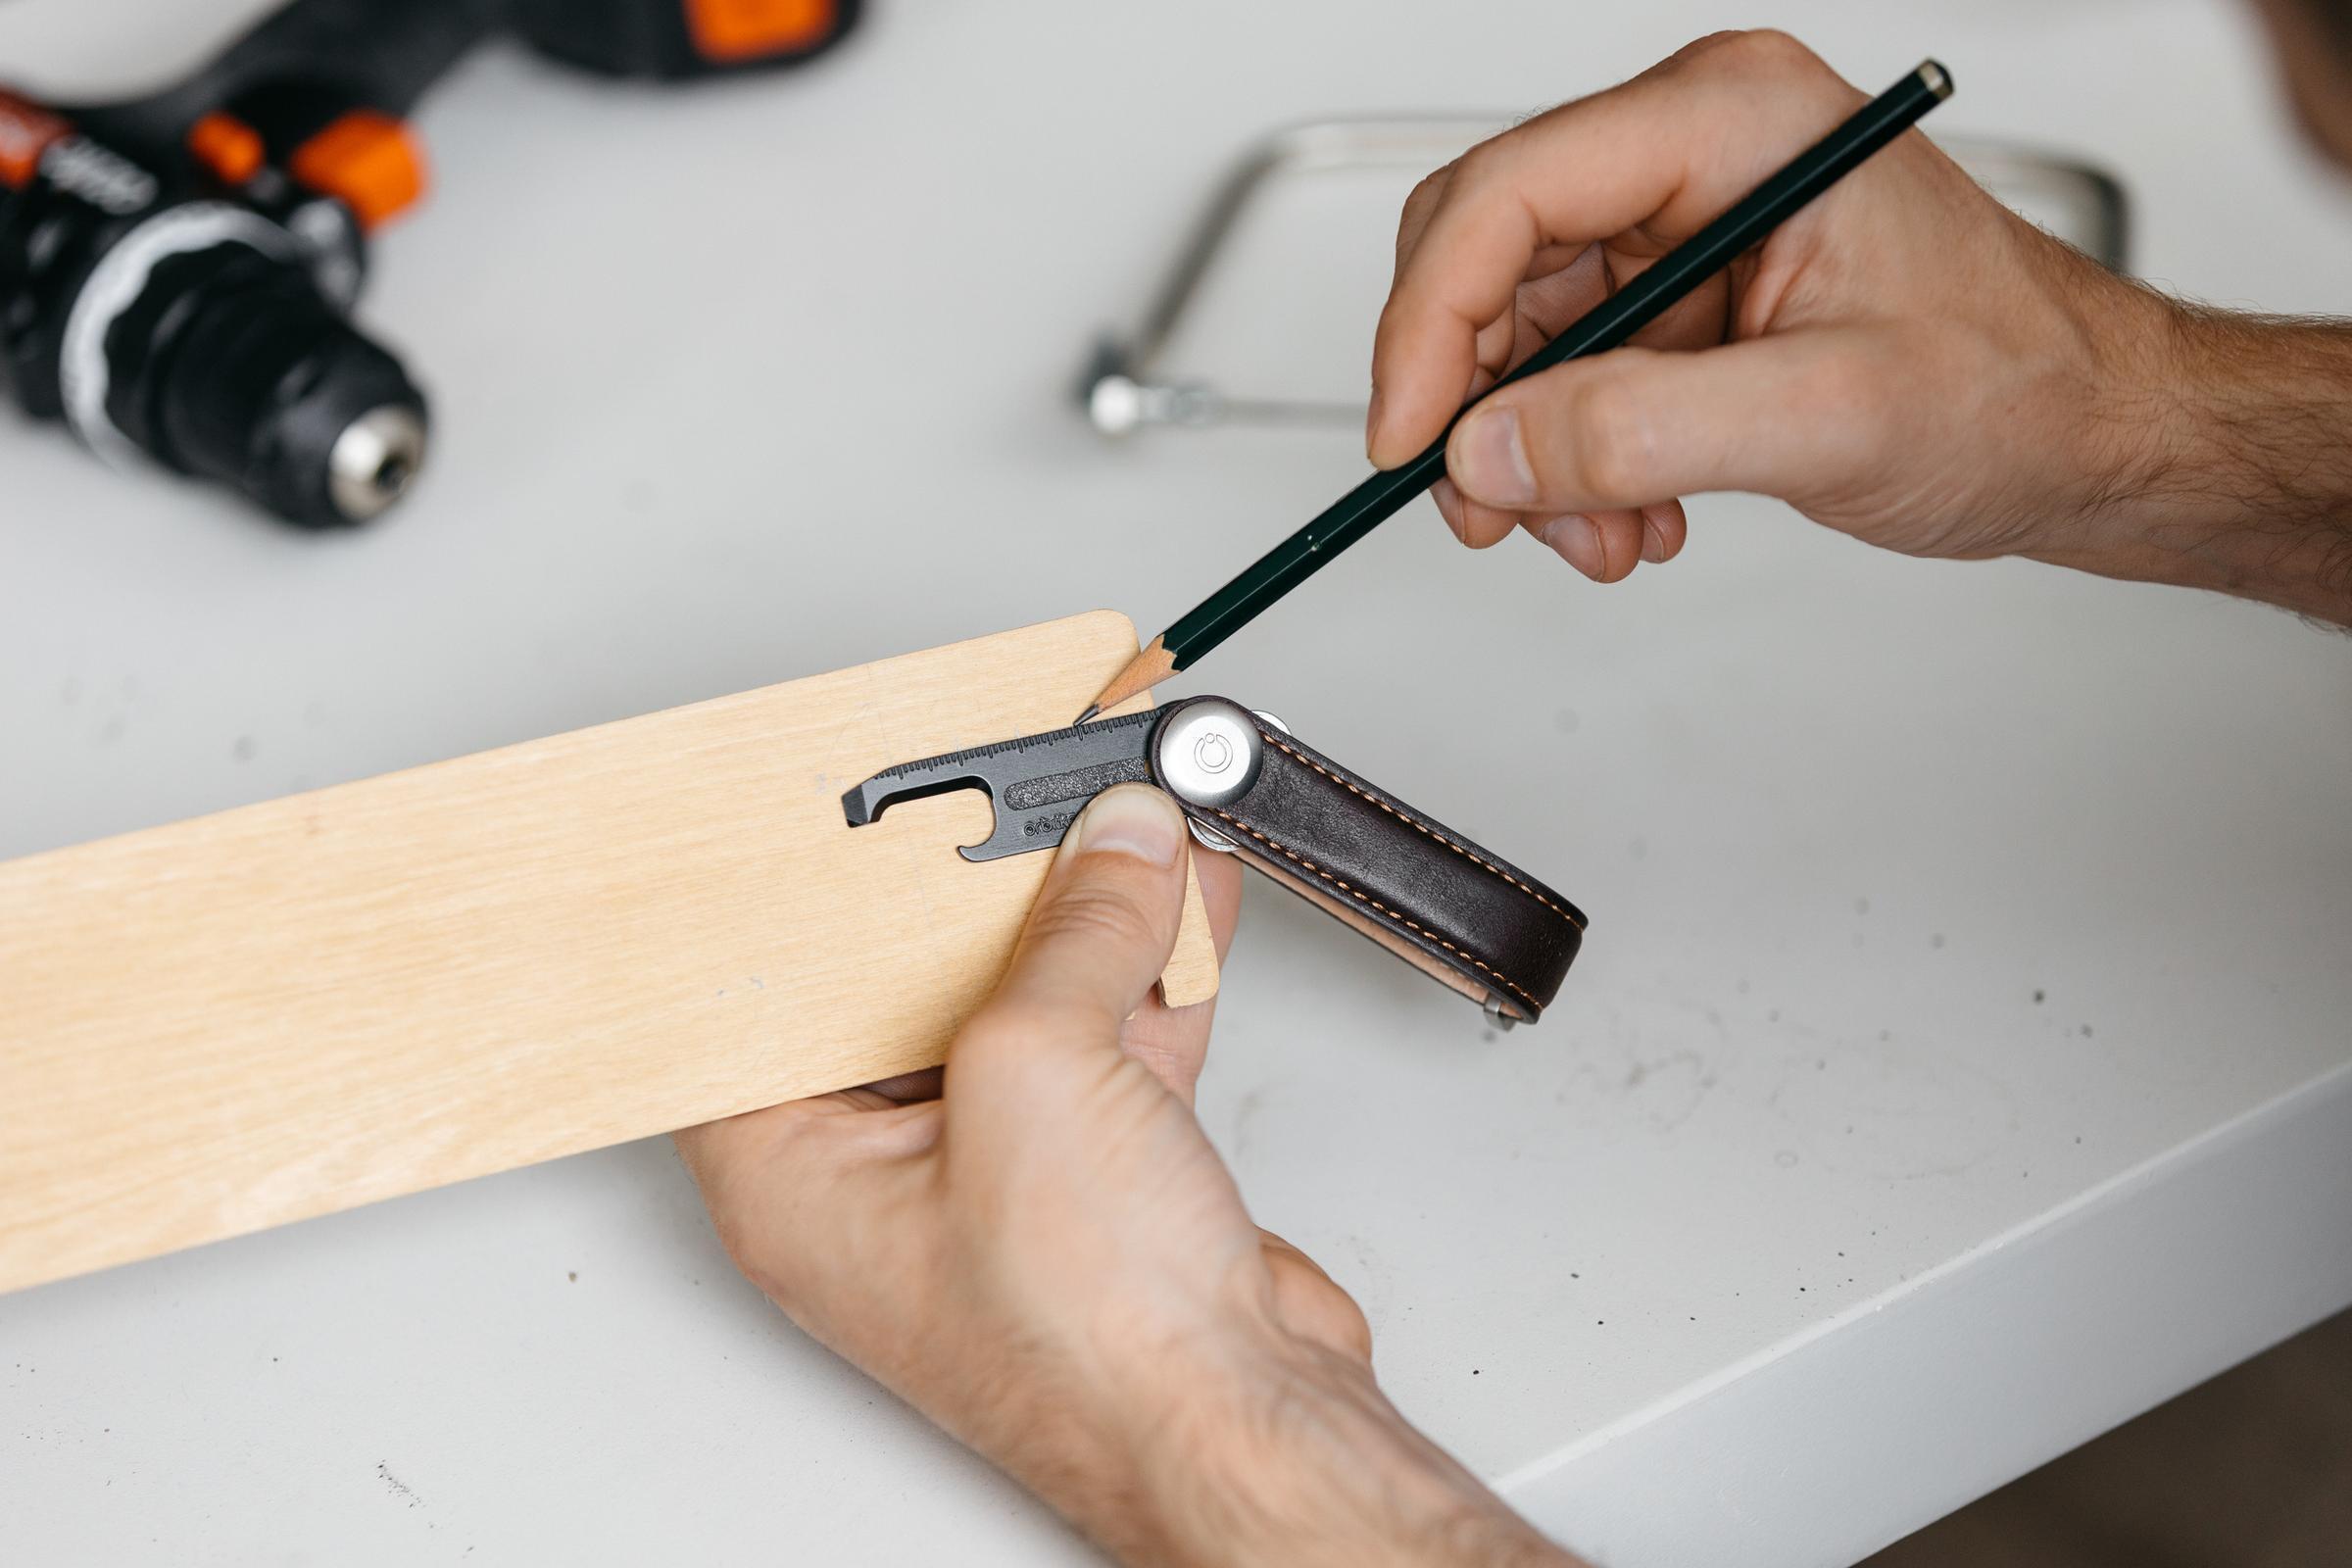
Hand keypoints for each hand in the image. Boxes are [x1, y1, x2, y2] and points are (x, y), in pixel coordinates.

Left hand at [678, 784, 1574, 1567]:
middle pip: (903, 991)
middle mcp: (884, 1183)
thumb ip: (1075, 935)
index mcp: (795, 1178)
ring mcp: (998, 1179)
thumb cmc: (1089, 1344)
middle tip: (1007, 795)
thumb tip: (1107, 848)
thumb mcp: (1040, 1073)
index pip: (755, 1007)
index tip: (836, 816)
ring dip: (1084, 916)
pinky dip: (1151, 967)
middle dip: (971, 888)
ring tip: (1118, 815)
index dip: (796, 905)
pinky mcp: (1098, 1178)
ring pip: (1025, 1008)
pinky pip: (1109, 1042)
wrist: (1243, 1428)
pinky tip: (1182, 892)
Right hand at [1369, 30, 2351, 623]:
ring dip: (1532, 452)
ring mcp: (1685, 221)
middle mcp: (1694, 151)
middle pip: (1487, 258)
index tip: (1409, 440)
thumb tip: (1488, 450)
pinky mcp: (1684, 294)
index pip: (1507, 196)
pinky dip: (1573, 460)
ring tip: (1600, 536)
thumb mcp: (1830, 416)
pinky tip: (1629, 518)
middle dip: (1476, 400)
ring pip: (1516, 331)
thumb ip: (1642, 432)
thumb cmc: (2018, 388)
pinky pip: (1567, 373)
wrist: (2092, 437)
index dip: (1429, 323)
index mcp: (1733, 121)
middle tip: (1491, 508)